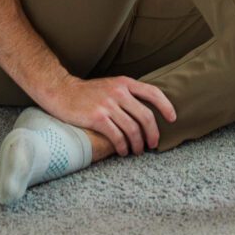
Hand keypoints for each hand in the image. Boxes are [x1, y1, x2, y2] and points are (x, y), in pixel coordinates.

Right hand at [44, 73, 175, 155]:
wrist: (61, 91)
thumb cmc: (87, 92)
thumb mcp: (111, 85)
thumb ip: (127, 93)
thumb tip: (145, 110)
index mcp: (124, 83)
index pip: (152, 92)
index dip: (165, 106)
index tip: (172, 118)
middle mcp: (119, 92)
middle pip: (145, 116)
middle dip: (153, 133)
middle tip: (153, 144)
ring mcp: (108, 104)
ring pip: (132, 129)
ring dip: (138, 144)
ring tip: (137, 151)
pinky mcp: (97, 117)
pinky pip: (117, 136)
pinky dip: (123, 147)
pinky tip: (123, 152)